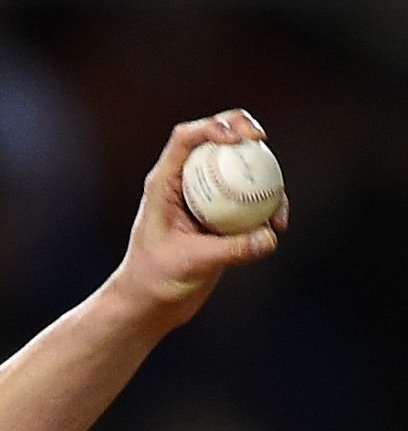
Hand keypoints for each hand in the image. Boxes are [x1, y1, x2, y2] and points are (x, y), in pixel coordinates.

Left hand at [110, 108, 289, 333]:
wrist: (152, 303)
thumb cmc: (156, 280)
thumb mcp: (191, 262)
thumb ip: (230, 249)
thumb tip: (270, 236)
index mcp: (164, 184)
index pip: (185, 139)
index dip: (212, 126)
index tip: (238, 138)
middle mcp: (185, 184)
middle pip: (215, 140)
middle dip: (241, 129)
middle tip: (261, 139)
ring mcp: (205, 198)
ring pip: (238, 167)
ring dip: (262, 172)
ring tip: (278, 205)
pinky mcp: (222, 217)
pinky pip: (250, 199)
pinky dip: (267, 206)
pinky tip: (277, 228)